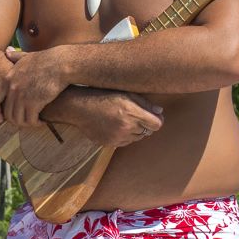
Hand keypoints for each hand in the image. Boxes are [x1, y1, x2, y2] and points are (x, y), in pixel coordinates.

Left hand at [0, 45, 72, 126]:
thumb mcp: (27, 56)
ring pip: (18, 119)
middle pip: (7, 113)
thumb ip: (15, 56)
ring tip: (33, 122)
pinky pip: (30, 120)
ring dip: (26, 123)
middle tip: (24, 121)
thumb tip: (7, 51)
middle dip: (15, 120)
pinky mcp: (34, 103)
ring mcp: (22, 96)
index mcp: (7, 78)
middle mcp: (12, 88)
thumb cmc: (47, 59)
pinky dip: (35, 123)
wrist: (62, 63)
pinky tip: (41, 122)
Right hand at [49, 87, 164, 147]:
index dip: (156, 120)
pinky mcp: (109, 143)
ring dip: (134, 131)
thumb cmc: (102, 96)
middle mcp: (126, 126)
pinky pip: (124, 142)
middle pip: (147, 132)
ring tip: (122, 120)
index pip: (156, 124)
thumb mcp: (125, 94)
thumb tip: (159, 112)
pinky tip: (114, 126)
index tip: (152, 116)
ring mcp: (117, 136)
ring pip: (136, 138)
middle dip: (144, 125)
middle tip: (134, 116)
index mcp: (132, 112)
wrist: (78, 107)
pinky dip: (124, 136)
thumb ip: (144, 103)